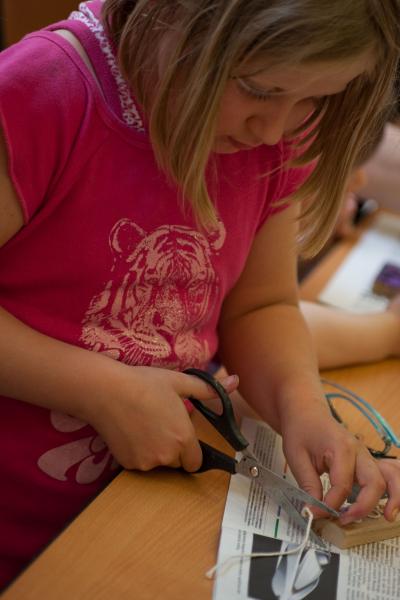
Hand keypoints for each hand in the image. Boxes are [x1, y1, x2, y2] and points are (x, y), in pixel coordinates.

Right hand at [83, 365, 238, 472]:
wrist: (106, 391)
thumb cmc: (144, 384)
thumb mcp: (180, 383)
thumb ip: (209, 389)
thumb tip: (235, 381)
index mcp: (184, 438)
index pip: (196, 461)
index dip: (191, 450)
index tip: (182, 436)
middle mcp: (167, 455)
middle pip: (177, 463)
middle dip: (174, 449)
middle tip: (161, 424)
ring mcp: (146, 462)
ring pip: (158, 463)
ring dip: (156, 451)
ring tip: (144, 424)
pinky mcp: (128, 464)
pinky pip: (140, 463)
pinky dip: (138, 452)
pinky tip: (130, 431)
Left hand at [280, 405, 397, 523]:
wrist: (306, 412)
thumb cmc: (301, 429)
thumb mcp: (296, 457)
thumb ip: (308, 485)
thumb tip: (314, 511)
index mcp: (341, 447)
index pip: (342, 485)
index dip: (330, 505)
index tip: (315, 513)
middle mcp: (359, 451)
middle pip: (374, 483)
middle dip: (363, 507)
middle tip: (343, 520)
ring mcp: (365, 456)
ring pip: (387, 479)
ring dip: (391, 498)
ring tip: (386, 517)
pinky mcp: (365, 461)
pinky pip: (386, 475)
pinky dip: (393, 490)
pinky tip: (389, 506)